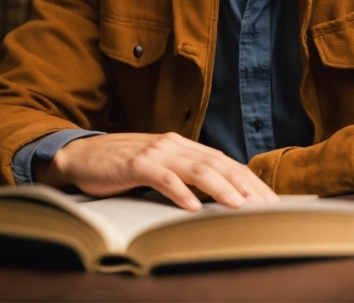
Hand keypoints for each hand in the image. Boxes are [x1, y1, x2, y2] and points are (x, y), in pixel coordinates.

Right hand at [35, 132, 278, 210]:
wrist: (82, 155)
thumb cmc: (123, 167)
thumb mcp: (159, 169)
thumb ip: (185, 176)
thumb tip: (218, 199)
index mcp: (184, 146)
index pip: (225, 162)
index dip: (249, 180)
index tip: (270, 201)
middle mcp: (175, 145)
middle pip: (218, 163)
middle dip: (245, 186)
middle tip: (266, 207)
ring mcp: (156, 152)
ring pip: (196, 168)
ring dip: (220, 187)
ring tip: (239, 205)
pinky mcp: (135, 164)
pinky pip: (162, 177)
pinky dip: (179, 191)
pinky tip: (192, 206)